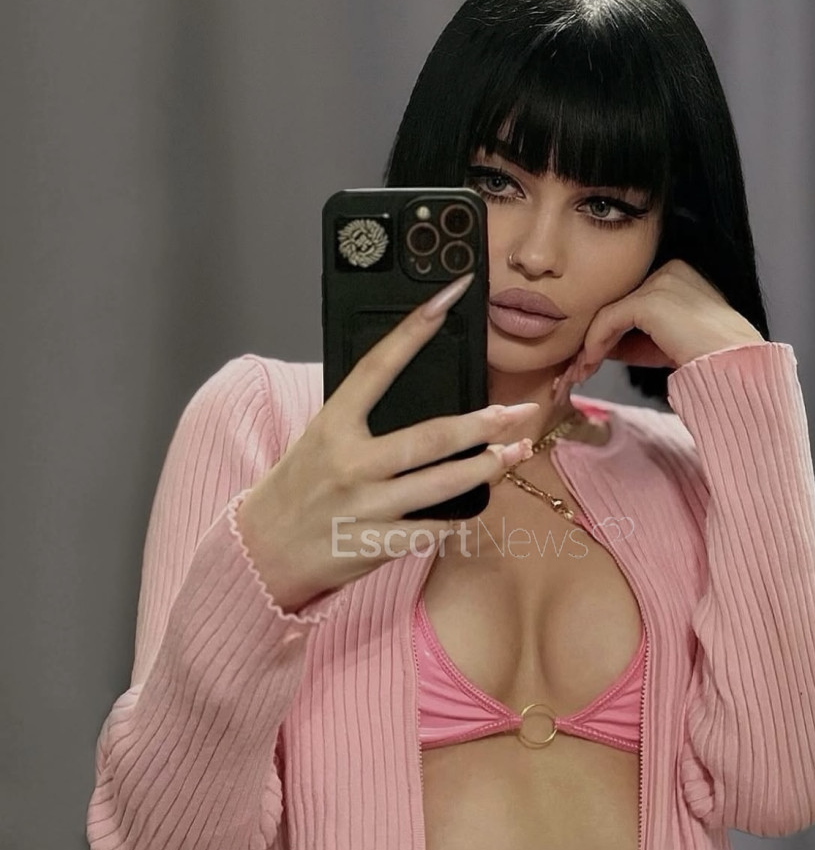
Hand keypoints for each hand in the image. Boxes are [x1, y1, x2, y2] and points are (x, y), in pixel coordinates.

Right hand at [237, 274, 538, 610]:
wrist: (261, 550)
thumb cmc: (297, 489)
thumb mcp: (318, 439)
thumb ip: (360, 419)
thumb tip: (417, 393)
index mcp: (331, 424)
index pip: (377, 366)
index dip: (413, 330)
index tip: (447, 299)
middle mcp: (349, 462)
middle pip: (430, 437)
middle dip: (483, 425)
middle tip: (518, 412)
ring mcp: (362, 506)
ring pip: (440, 484)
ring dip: (487, 468)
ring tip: (516, 452)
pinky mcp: (372, 544)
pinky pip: (429, 530)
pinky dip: (459, 518)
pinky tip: (481, 504)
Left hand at [553, 259, 764, 403]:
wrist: (733, 367)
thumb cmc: (705, 359)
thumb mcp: (662, 344)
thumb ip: (633, 337)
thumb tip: (594, 345)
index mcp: (676, 273)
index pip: (629, 299)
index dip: (605, 331)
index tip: (588, 362)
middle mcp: (668, 269)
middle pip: (615, 303)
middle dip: (592, 338)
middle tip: (576, 370)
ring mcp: (661, 281)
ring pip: (608, 312)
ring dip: (589, 345)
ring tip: (578, 374)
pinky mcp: (651, 300)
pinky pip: (609, 320)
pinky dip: (594, 344)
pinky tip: (589, 365)